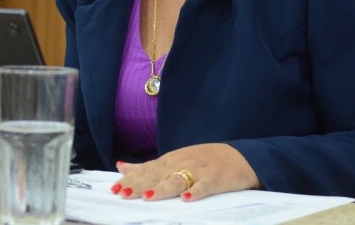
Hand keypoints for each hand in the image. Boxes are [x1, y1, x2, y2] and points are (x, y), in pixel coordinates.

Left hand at [112, 143, 260, 201]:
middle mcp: (181, 163)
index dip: (130, 180)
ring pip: (178, 179)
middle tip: (123, 193)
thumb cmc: (203, 160)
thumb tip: (120, 166)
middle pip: (157, 175)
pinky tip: (187, 198)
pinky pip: (205, 186)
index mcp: (170, 160)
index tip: (114, 189)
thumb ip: (147, 166)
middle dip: (140, 184)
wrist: (239, 156)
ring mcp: (199, 170)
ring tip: (148, 196)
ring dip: (163, 188)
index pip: (146, 170)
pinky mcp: (215, 179)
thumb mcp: (173, 160)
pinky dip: (196, 191)